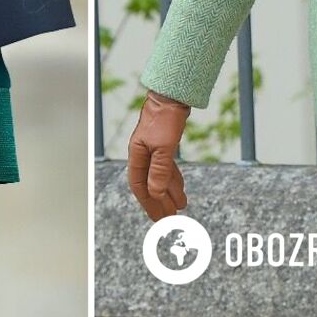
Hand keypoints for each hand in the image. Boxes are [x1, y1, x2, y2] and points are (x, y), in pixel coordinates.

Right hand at [126, 89, 189, 220]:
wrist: (171, 96)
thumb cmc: (164, 118)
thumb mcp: (163, 146)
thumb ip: (159, 170)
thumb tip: (155, 193)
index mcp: (137, 155)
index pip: (140, 186)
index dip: (148, 204)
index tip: (158, 219)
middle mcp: (143, 154)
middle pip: (149, 184)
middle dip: (159, 203)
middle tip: (170, 220)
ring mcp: (153, 150)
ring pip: (159, 177)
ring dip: (168, 193)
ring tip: (179, 207)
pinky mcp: (163, 145)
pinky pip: (167, 169)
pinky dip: (173, 180)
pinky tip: (180, 189)